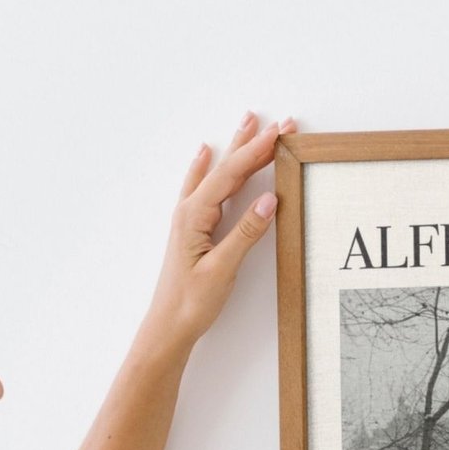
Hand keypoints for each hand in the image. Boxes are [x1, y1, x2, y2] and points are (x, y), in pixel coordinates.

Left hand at [143, 110, 295, 347]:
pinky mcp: (192, 229)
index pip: (231, 175)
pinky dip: (210, 166)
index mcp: (195, 215)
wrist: (168, 326)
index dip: (257, 152)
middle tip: (277, 123)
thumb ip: (245, 233)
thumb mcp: (222, 269)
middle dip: (252, 144)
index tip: (280, 133)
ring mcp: (189, 218)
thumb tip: (268, 201)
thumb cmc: (191, 302)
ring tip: (248, 123)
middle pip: (225, 168)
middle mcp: (190, 210)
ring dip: (235, 148)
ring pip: (217, 173)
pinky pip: (204, 186)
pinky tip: (207, 152)